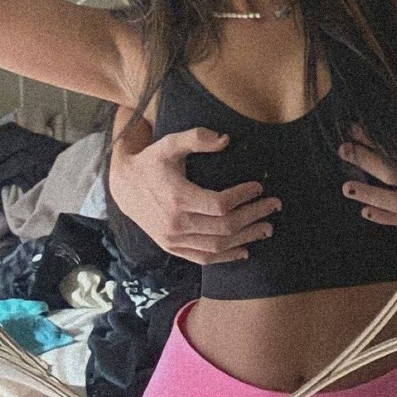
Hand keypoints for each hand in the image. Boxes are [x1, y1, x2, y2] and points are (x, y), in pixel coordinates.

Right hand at [108, 107, 280, 264]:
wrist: (123, 186)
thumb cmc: (150, 162)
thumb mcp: (169, 143)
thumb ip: (196, 138)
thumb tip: (226, 140)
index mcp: (178, 198)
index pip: (221, 204)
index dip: (244, 197)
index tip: (259, 187)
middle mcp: (176, 223)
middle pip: (225, 226)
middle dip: (254, 216)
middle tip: (274, 206)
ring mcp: (173, 239)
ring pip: (218, 246)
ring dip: (246, 238)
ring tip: (267, 228)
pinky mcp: (172, 247)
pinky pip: (203, 258)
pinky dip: (225, 257)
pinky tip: (244, 250)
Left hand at [339, 122, 396, 226]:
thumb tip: (390, 104)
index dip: (373, 137)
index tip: (354, 128)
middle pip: (392, 171)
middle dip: (364, 160)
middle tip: (343, 150)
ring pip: (396, 200)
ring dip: (369, 194)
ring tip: (346, 188)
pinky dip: (384, 218)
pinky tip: (364, 211)